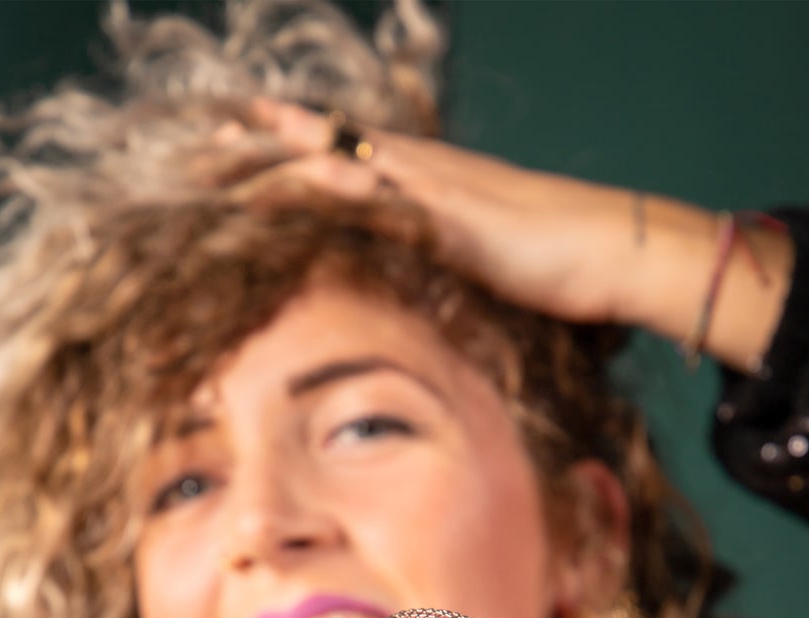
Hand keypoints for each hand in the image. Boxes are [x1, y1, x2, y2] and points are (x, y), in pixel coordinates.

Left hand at [244, 97, 636, 325]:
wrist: (608, 252)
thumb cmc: (552, 265)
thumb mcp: (477, 261)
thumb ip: (436, 257)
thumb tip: (406, 281)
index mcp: (422, 179)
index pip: (340, 152)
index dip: (287, 147)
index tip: (234, 147)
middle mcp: (419, 169)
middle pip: (324, 145)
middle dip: (262, 144)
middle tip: (200, 147)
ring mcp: (431, 185)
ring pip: (339, 160)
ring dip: (279, 161)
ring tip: (221, 160)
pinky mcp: (447, 214)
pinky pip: (382, 198)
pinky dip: (337, 190)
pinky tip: (298, 185)